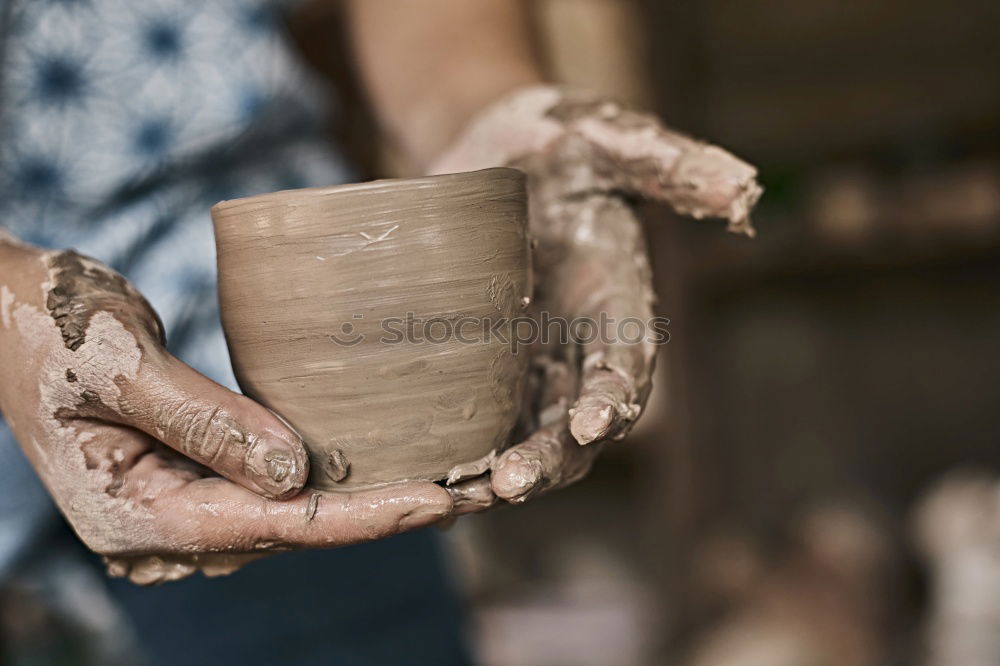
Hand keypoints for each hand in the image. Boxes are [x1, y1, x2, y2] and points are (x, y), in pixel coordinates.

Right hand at [0, 236, 451, 582]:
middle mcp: (159, 528)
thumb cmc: (42, 324)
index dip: (362, 516)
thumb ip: (204, 421)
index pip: (271, 527)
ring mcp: (173, 504)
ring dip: (363, 494)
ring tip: (449, 477)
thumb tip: (295, 475)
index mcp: (133, 517)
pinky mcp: (188, 473)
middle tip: (474, 489)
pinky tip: (380, 455)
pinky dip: (326, 471)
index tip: (441, 501)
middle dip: (381, 511)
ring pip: (286, 512)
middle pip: (291, 529)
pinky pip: (268, 484)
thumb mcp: (116, 363)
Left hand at [430, 86, 761, 510]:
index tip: (596, 425)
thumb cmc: (551, 136)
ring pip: (531, 430)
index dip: (616, 393)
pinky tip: (430, 474)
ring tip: (465, 496)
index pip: (628, 356)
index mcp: (617, 294)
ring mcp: (533, 355)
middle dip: (553, 454)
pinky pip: (483, 415)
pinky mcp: (485, 360)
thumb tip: (744, 189)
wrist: (485, 145)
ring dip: (506, 467)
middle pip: (578, 415)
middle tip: (513, 482)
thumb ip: (666, 163)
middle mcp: (580, 338)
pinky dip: (463, 448)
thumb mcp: (603, 137)